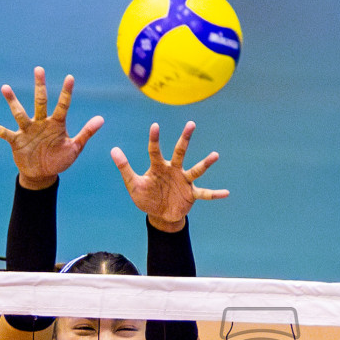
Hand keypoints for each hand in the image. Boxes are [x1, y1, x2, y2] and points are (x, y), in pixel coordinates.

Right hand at [0, 67, 103, 189]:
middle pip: (41, 102)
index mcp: (57, 124)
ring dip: (12, 102)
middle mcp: (41, 123)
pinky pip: (3, 132)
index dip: (66, 93)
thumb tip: (101, 119)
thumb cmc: (59, 159)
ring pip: (20, 113)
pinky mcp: (16, 140)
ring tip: (5, 87)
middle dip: (40, 87)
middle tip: (39, 69)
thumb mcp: (75, 148)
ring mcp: (28, 130)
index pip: (63, 106)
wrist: (43, 174)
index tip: (70, 77)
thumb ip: (86, 133)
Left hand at [110, 121, 227, 231]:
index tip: (154, 125)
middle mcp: (173, 170)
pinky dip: (215, 194)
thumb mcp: (133, 185)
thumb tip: (113, 149)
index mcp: (158, 167)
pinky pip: (205, 193)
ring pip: (196, 169)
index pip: (155, 150)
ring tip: (215, 155)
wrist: (159, 215)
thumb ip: (125, 168)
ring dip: (205, 163)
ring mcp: (184, 181)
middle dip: (185, 138)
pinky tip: (226, 193)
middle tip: (191, 124)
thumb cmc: (146, 198)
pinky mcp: (191, 194)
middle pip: (180, 152)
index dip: (154, 139)